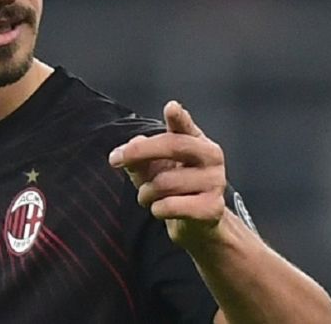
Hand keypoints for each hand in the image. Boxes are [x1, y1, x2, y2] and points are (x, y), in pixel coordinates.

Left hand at [108, 101, 226, 251]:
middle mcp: (211, 156)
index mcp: (196, 140)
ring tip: (146, 197)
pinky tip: (160, 209)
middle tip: (115, 159)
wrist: (196, 223)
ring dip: (145, 193)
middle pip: (172, 145)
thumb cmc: (173, 188)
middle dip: (139, 151)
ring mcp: (215, 181)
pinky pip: (171, 206)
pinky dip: (156, 209)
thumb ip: (138, 155)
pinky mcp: (212, 207)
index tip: (170, 107)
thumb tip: (128, 149)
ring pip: (165, 182)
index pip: (185, 125)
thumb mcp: (152, 167)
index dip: (178, 117)